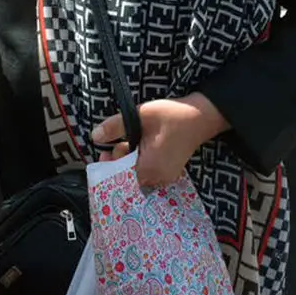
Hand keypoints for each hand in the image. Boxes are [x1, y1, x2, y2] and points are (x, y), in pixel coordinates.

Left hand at [92, 93, 228, 187]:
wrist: (200, 117)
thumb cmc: (172, 115)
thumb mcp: (140, 115)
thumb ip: (115, 127)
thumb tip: (94, 137)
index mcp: (150, 168)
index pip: (120, 179)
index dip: (109, 168)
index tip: (105, 153)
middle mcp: (158, 179)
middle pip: (127, 179)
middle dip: (118, 163)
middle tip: (119, 144)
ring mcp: (165, 178)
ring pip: (137, 176)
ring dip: (128, 162)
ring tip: (128, 144)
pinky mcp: (168, 173)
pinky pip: (147, 173)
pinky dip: (139, 163)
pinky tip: (139, 148)